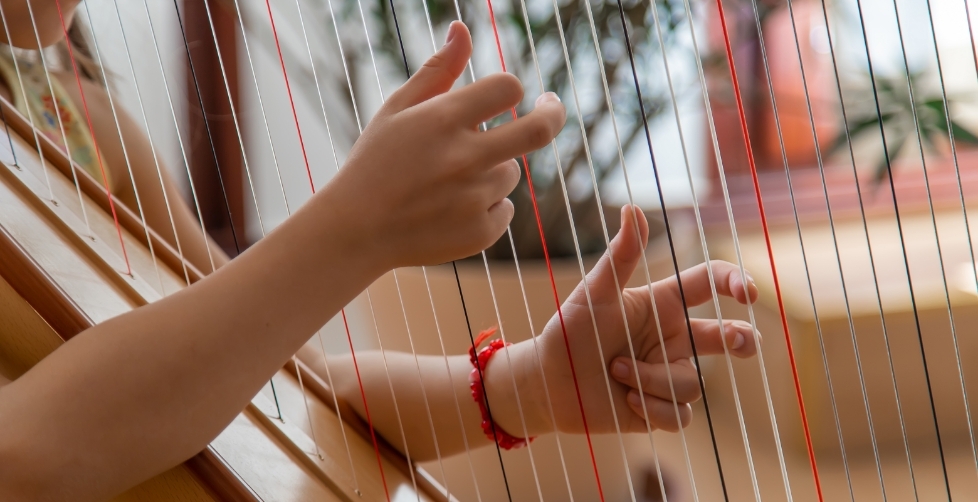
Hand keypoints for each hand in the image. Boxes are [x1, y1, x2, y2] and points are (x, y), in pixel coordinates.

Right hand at [322, 21, 565, 269]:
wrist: (355, 231)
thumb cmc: (375, 162)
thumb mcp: (397, 110)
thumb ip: (437, 70)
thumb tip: (462, 29)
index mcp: (443, 120)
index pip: (508, 88)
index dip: (511, 90)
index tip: (515, 96)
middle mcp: (464, 157)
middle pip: (538, 130)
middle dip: (552, 113)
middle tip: (549, 107)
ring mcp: (474, 197)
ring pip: (511, 173)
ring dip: (493, 169)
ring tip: (450, 181)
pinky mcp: (479, 232)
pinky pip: (505, 210)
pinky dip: (486, 206)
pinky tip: (451, 209)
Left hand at [487, 206, 759, 436]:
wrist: (548, 382)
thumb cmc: (569, 332)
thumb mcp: (594, 293)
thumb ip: (620, 256)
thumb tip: (633, 207)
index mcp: (663, 303)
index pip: (709, 283)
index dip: (735, 281)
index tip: (746, 293)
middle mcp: (673, 337)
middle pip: (728, 337)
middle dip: (743, 340)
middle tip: (741, 342)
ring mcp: (669, 373)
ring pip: (690, 382)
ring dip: (651, 378)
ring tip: (615, 371)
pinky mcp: (661, 408)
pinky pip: (680, 414)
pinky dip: (652, 407)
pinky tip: (625, 400)